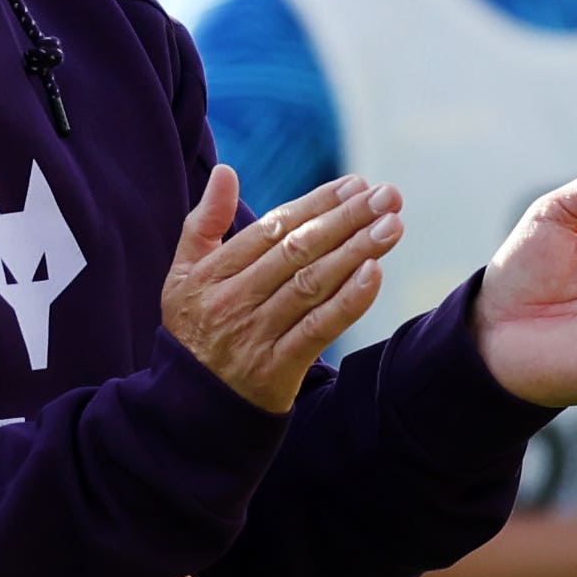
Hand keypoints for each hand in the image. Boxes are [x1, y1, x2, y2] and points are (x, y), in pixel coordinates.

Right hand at [163, 166, 403, 413]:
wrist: (191, 405)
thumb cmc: (194, 329)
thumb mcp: (183, 273)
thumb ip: (204, 222)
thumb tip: (226, 170)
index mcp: (212, 273)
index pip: (273, 229)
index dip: (316, 204)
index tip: (355, 185)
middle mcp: (234, 300)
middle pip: (298, 251)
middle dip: (346, 220)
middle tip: (387, 196)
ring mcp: (256, 334)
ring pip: (312, 285)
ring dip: (356, 251)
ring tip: (392, 226)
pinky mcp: (277, 368)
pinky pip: (318, 329)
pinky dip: (348, 301)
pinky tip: (376, 273)